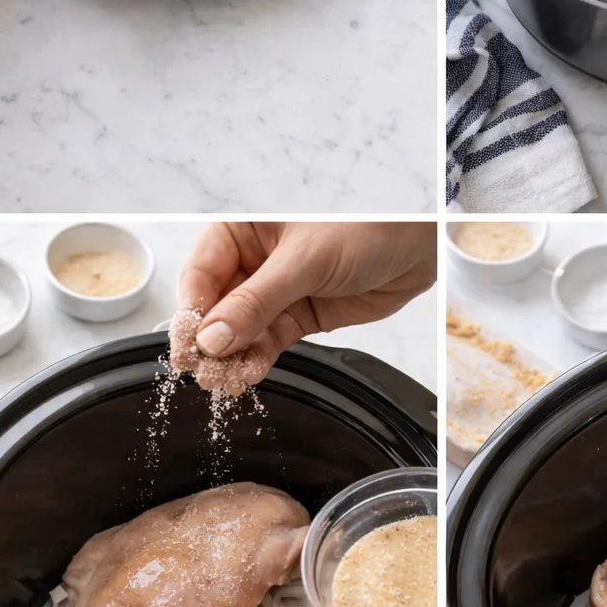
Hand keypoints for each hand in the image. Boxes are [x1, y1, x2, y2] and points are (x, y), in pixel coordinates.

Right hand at [178, 221, 436, 375]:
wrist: (420, 242)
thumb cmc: (367, 225)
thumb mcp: (304, 261)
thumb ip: (256, 302)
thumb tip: (213, 336)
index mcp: (245, 227)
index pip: (202, 271)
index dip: (192, 310)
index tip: (186, 345)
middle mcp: (256, 257)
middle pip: (218, 304)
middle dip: (210, 340)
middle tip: (203, 370)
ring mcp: (279, 287)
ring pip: (243, 328)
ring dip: (232, 356)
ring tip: (224, 381)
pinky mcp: (302, 312)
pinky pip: (270, 339)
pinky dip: (258, 358)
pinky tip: (248, 373)